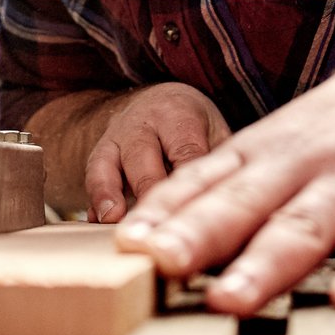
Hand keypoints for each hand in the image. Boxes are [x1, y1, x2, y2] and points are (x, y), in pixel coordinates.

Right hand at [82, 82, 230, 224]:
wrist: (149, 103)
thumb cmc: (192, 127)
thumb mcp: (214, 130)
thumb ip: (223, 164)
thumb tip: (242, 208)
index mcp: (179, 115)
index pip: (186, 152)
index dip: (192, 185)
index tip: (198, 215)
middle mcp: (144, 124)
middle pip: (146, 163)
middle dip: (151, 196)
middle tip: (160, 231)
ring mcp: (117, 138)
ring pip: (112, 168)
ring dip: (114, 197)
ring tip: (118, 223)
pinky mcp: (99, 154)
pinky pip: (93, 176)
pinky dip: (96, 202)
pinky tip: (98, 223)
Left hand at [114, 60, 334, 313]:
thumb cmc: (331, 134)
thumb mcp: (270, 150)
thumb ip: (219, 194)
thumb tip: (146, 244)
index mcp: (258, 154)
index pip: (201, 183)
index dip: (162, 215)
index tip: (125, 248)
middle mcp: (298, 164)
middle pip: (241, 204)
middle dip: (196, 237)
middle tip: (158, 269)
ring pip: (303, 226)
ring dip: (265, 265)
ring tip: (229, 302)